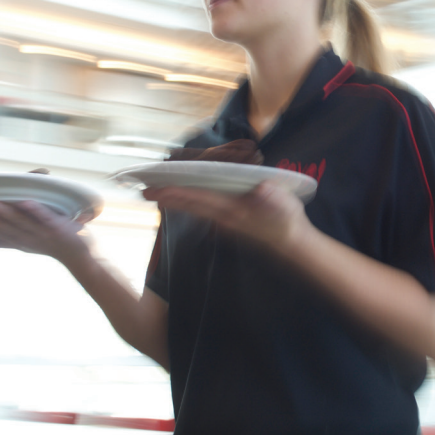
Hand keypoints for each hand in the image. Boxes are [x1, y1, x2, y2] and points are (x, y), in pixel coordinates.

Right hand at [0, 199, 92, 262]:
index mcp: (17, 240)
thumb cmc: (54, 246)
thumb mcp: (25, 243)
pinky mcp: (59, 228)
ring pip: (19, 222)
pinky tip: (23, 201)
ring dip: (2, 212)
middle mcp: (26, 238)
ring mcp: (42, 234)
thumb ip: (3, 239)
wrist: (83, 259)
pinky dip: (35, 210)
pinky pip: (45, 218)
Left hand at [142, 180, 311, 258]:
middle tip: (144, 191)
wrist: (290, 244)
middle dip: (167, 197)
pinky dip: (188, 204)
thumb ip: (272, 197)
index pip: (199, 199)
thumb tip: (263, 190)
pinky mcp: (227, 222)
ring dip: (175, 201)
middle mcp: (223, 217)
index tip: (156, 191)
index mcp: (233, 210)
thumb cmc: (286, 221)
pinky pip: (203, 210)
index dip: (177, 194)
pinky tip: (181, 200)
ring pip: (194, 209)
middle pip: (190, 205)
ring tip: (156, 194)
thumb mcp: (284, 205)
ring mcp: (224, 222)